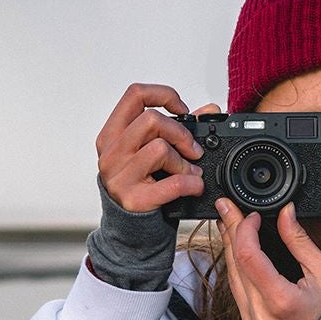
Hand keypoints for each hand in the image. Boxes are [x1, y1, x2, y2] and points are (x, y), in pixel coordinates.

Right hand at [96, 84, 222, 213]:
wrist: (128, 225)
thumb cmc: (139, 182)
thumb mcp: (150, 151)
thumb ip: (178, 127)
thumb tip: (209, 109)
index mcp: (112, 134)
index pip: (135, 95)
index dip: (163, 95)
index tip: (181, 109)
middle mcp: (111, 152)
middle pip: (151, 119)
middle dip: (180, 132)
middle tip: (193, 149)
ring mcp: (119, 176)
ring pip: (159, 149)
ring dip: (184, 161)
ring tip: (191, 171)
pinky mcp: (134, 198)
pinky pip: (172, 183)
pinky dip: (191, 183)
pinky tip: (195, 185)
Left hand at [212, 197, 320, 319]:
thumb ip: (299, 241)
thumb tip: (285, 212)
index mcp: (281, 301)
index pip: (249, 256)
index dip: (244, 230)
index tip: (250, 215)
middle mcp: (260, 314)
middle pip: (235, 264)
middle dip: (231, 231)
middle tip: (226, 207)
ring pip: (231, 277)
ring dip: (230, 248)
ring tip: (228, 223)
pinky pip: (236, 291)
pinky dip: (236, 268)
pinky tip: (236, 251)